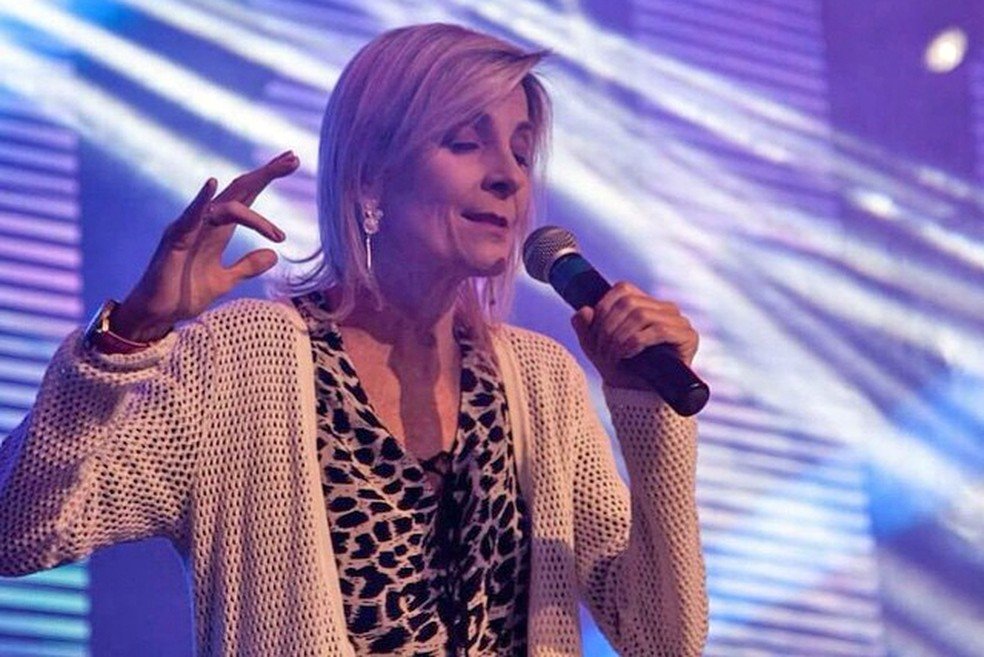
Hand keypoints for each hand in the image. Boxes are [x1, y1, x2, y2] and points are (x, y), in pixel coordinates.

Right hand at [112, 151, 299, 341]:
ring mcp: (189, 228)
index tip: (293, 165)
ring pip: (225, 203)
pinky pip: (190, 218)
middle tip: (293, 159)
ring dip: (252, 188)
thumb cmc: (185, 294)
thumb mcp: (226, 280)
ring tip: (275, 172)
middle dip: (266, 173)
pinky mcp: (175, 240)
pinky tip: (212, 184)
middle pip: (240, 190)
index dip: (267, 180)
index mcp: (219, 230)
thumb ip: (248, 266)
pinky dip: (201, 201)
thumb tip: (274, 255)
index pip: (247, 198)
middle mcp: (205, 222)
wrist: (158, 314)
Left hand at [570, 282, 698, 390]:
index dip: (604, 307)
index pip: (622, 289)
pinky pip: (660, 329)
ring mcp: (678, 320)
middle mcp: (663, 307)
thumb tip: (584, 310)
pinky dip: (637, 342)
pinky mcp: (688, 336)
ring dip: (620, 337)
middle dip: (609, 327)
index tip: (594, 332)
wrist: (640, 396)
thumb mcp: (595, 346)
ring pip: (641, 315)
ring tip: (613, 356)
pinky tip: (629, 354)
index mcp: (644, 302)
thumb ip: (584, 326)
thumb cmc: (620, 368)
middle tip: (602, 351)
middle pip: (629, 303)